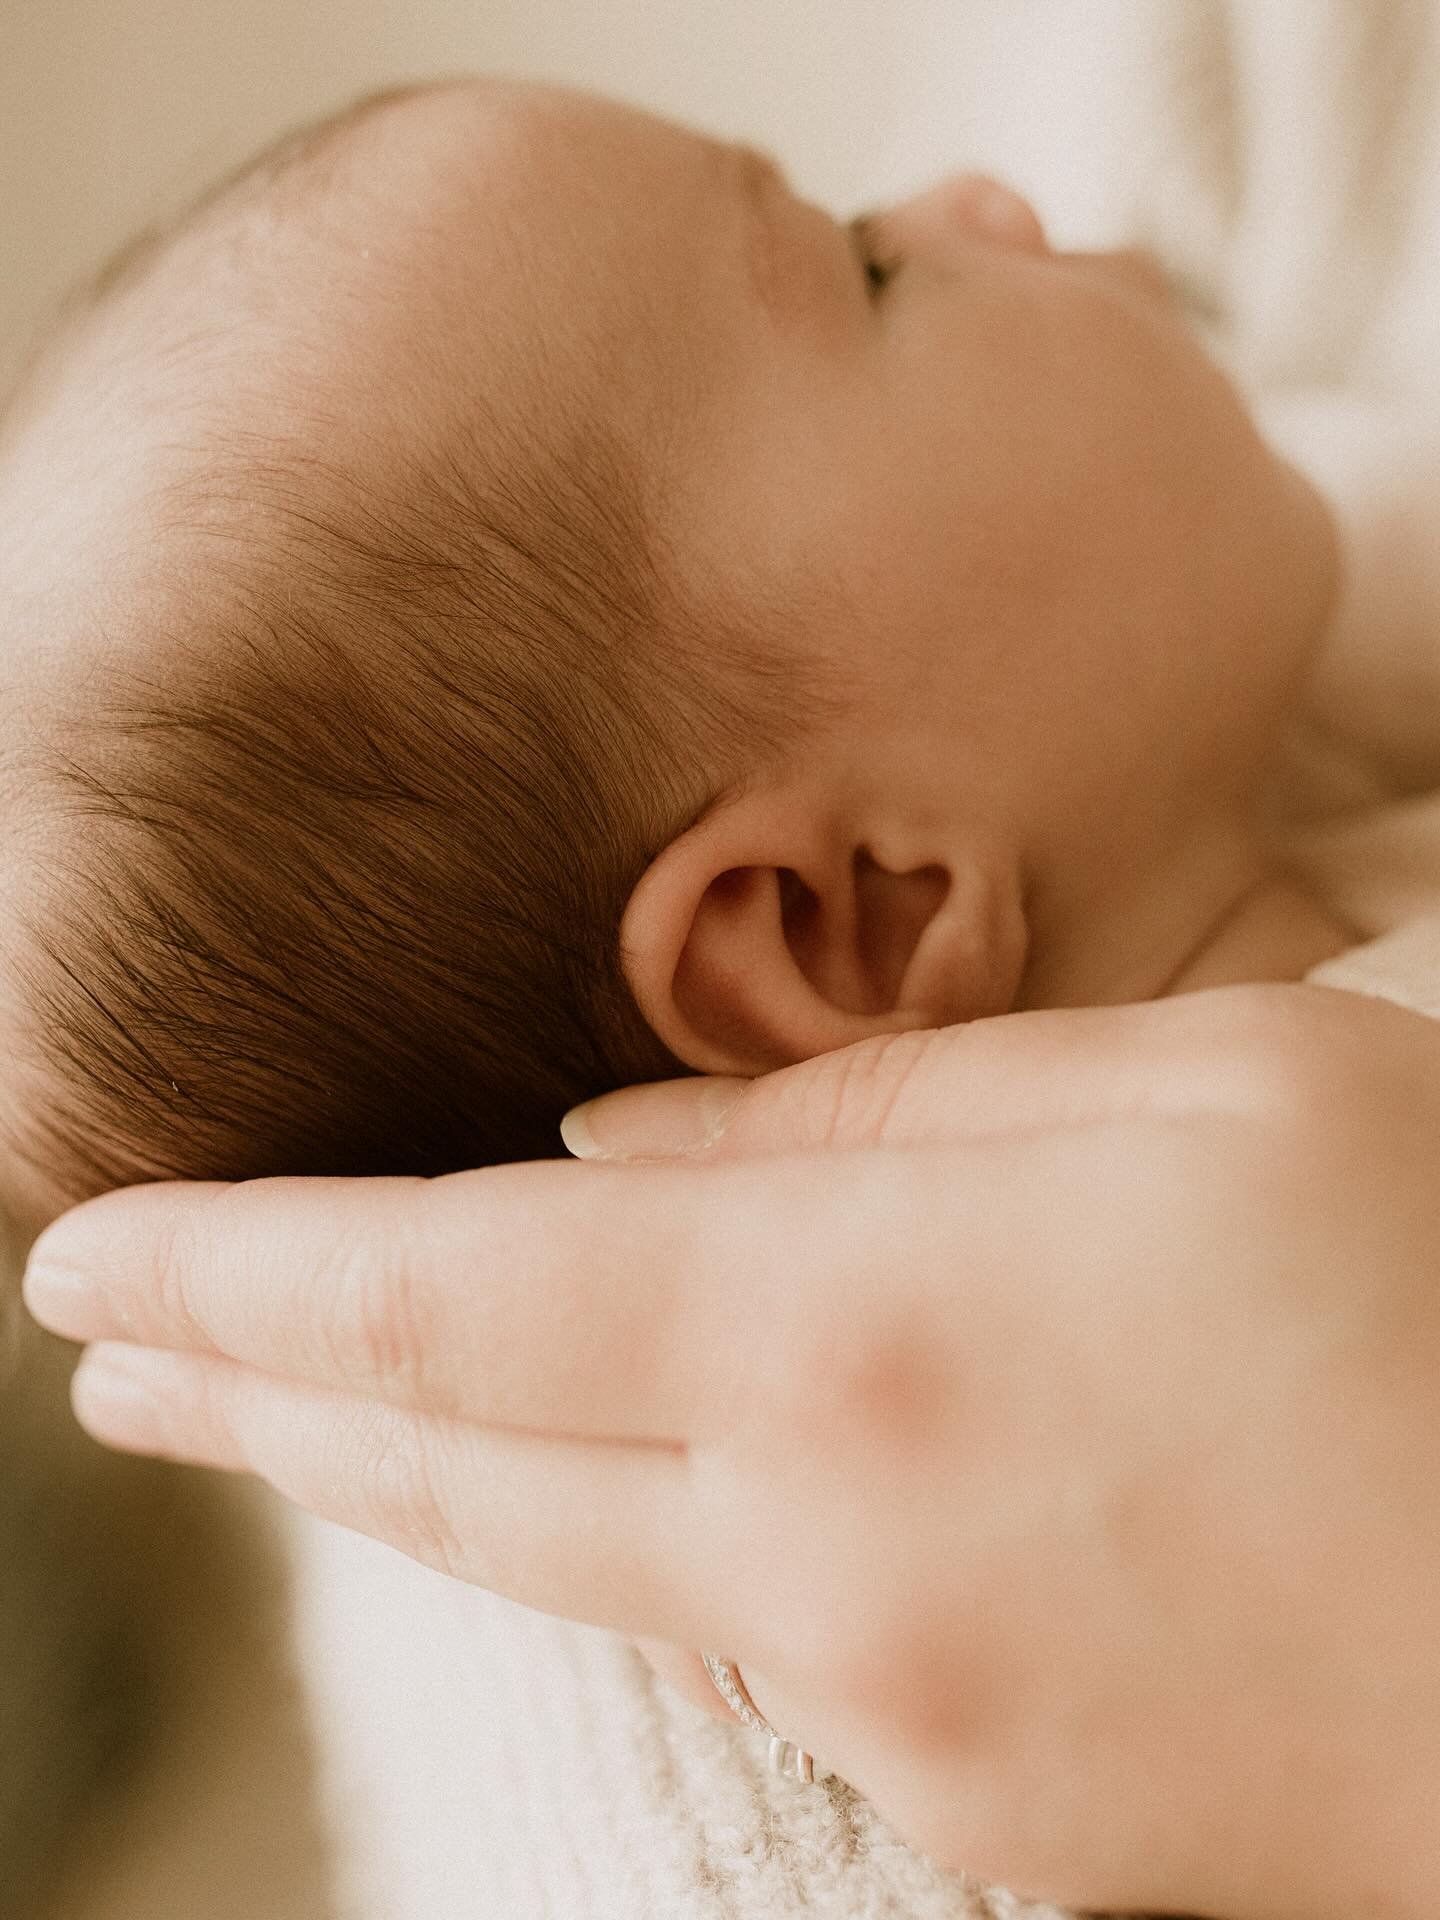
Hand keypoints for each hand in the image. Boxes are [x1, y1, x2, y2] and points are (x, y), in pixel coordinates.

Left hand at [21, 984, 1439, 1919]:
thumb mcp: (1190, 1088)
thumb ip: (880, 1115)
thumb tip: (622, 1149)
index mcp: (860, 1324)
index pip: (439, 1301)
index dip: (241, 1275)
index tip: (94, 1254)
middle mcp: (825, 1548)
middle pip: (449, 1477)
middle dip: (254, 1406)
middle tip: (120, 1362)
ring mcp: (894, 1713)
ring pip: (590, 1569)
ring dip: (448, 1483)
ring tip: (340, 1418)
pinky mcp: (980, 1812)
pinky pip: (770, 1646)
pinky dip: (684, 1546)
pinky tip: (715, 1490)